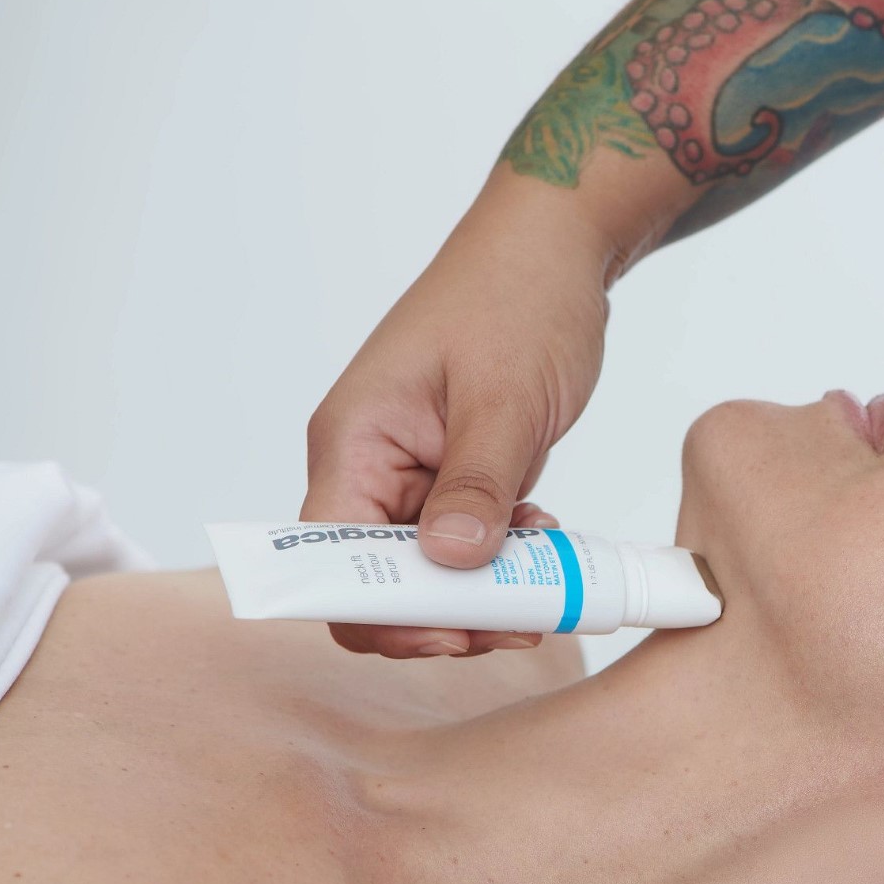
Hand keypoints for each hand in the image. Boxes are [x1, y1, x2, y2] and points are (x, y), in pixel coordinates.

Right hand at [301, 179, 610, 657]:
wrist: (553, 251)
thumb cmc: (517, 299)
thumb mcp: (503, 399)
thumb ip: (476, 486)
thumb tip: (450, 566)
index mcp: (353, 443)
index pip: (330, 563)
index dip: (384, 614)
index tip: (458, 632)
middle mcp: (369, 465)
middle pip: (381, 580)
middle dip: (448, 613)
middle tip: (525, 619)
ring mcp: (412, 473)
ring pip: (430, 569)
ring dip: (485, 589)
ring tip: (549, 579)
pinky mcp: (454, 474)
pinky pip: (465, 540)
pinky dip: (504, 555)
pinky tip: (547, 541)